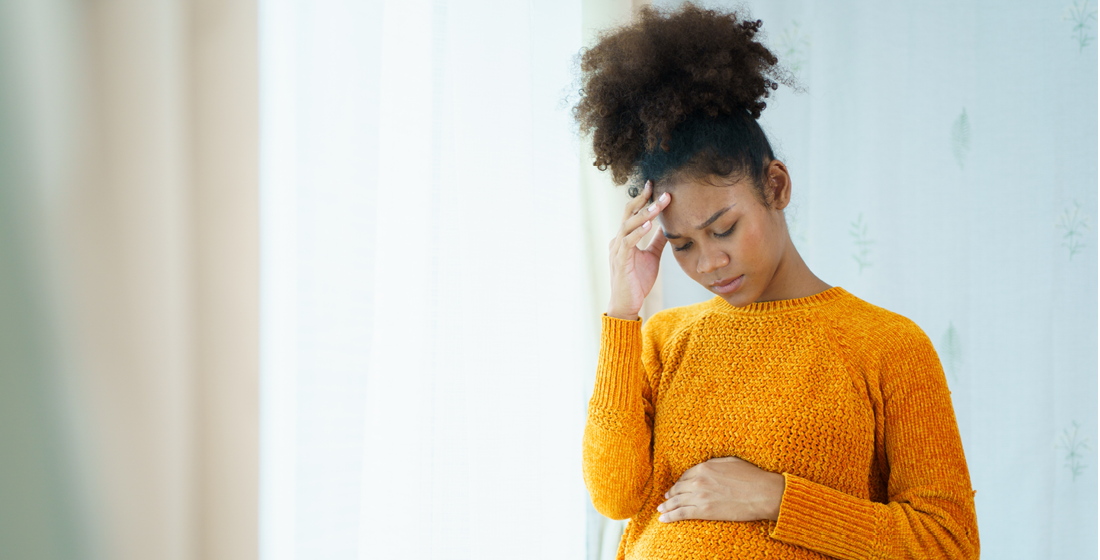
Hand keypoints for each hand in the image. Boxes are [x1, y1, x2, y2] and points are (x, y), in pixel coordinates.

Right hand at [607, 181, 670, 319]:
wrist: (627, 304)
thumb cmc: (637, 281)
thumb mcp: (652, 257)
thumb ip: (657, 241)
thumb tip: (667, 226)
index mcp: (624, 238)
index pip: (633, 213)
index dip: (642, 199)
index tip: (653, 185)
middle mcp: (618, 240)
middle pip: (629, 214)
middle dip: (642, 200)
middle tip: (656, 188)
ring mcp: (617, 250)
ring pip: (629, 225)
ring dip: (644, 214)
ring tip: (658, 205)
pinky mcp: (620, 261)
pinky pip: (628, 243)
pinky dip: (639, 232)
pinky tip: (650, 225)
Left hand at [657, 456, 785, 522]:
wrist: (762, 493)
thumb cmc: (752, 476)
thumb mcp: (730, 461)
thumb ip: (714, 463)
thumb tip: (707, 466)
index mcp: (704, 467)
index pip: (686, 476)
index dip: (680, 483)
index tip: (677, 487)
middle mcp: (698, 481)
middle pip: (679, 488)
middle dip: (671, 494)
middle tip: (666, 498)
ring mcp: (700, 496)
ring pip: (677, 501)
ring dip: (666, 506)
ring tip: (661, 509)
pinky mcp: (704, 511)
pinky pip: (681, 513)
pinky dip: (670, 516)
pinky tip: (663, 518)